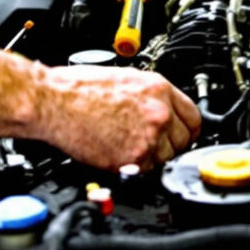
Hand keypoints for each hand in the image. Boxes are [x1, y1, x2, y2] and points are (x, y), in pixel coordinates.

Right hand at [38, 65, 200, 170]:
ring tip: (129, 146)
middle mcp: (160, 113)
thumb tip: (163, 109)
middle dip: (171, 145)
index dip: (188, 129)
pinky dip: (135, 167)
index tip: (183, 135)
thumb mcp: (128, 79)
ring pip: (166, 158)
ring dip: (152, 157)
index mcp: (160, 90)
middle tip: (153, 144)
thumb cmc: (79, 88)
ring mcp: (148, 138)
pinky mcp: (132, 159)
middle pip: (184, 141)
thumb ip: (152, 97)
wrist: (55, 102)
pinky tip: (119, 153)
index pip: (194, 117)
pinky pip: (145, 170)